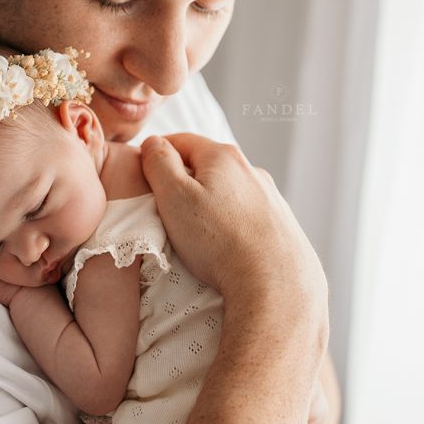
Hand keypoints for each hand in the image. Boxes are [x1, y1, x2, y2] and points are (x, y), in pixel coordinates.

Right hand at [140, 133, 327, 320]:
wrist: (275, 283)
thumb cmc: (219, 240)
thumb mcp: (174, 196)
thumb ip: (159, 163)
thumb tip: (154, 143)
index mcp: (223, 157)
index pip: (181, 140)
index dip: (157, 152)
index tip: (143, 173)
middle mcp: (251, 170)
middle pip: (206, 164)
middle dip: (183, 179)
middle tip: (163, 207)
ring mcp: (269, 197)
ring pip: (227, 190)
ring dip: (208, 201)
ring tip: (194, 230)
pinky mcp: (280, 224)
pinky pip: (245, 213)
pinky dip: (229, 221)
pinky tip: (223, 245)